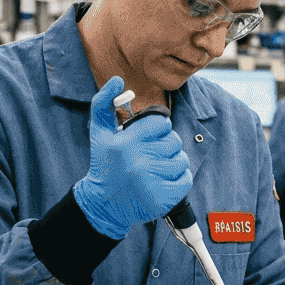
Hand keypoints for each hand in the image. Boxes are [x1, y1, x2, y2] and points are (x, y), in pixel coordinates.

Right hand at [73, 76, 192, 238]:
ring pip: (181, 160)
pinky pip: (185, 179)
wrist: (103, 204)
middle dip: (164, 146)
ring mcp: (151, 181)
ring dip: (172, 163)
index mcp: (125, 142)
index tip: (145, 139)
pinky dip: (178, 179)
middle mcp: (138, 161)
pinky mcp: (162, 199)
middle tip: (148, 156)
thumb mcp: (99, 132)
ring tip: (155, 169)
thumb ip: (104, 103)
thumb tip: (118, 80)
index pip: (162, 123)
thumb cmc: (105, 164)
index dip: (156, 130)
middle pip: (173, 141)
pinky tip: (162, 181)